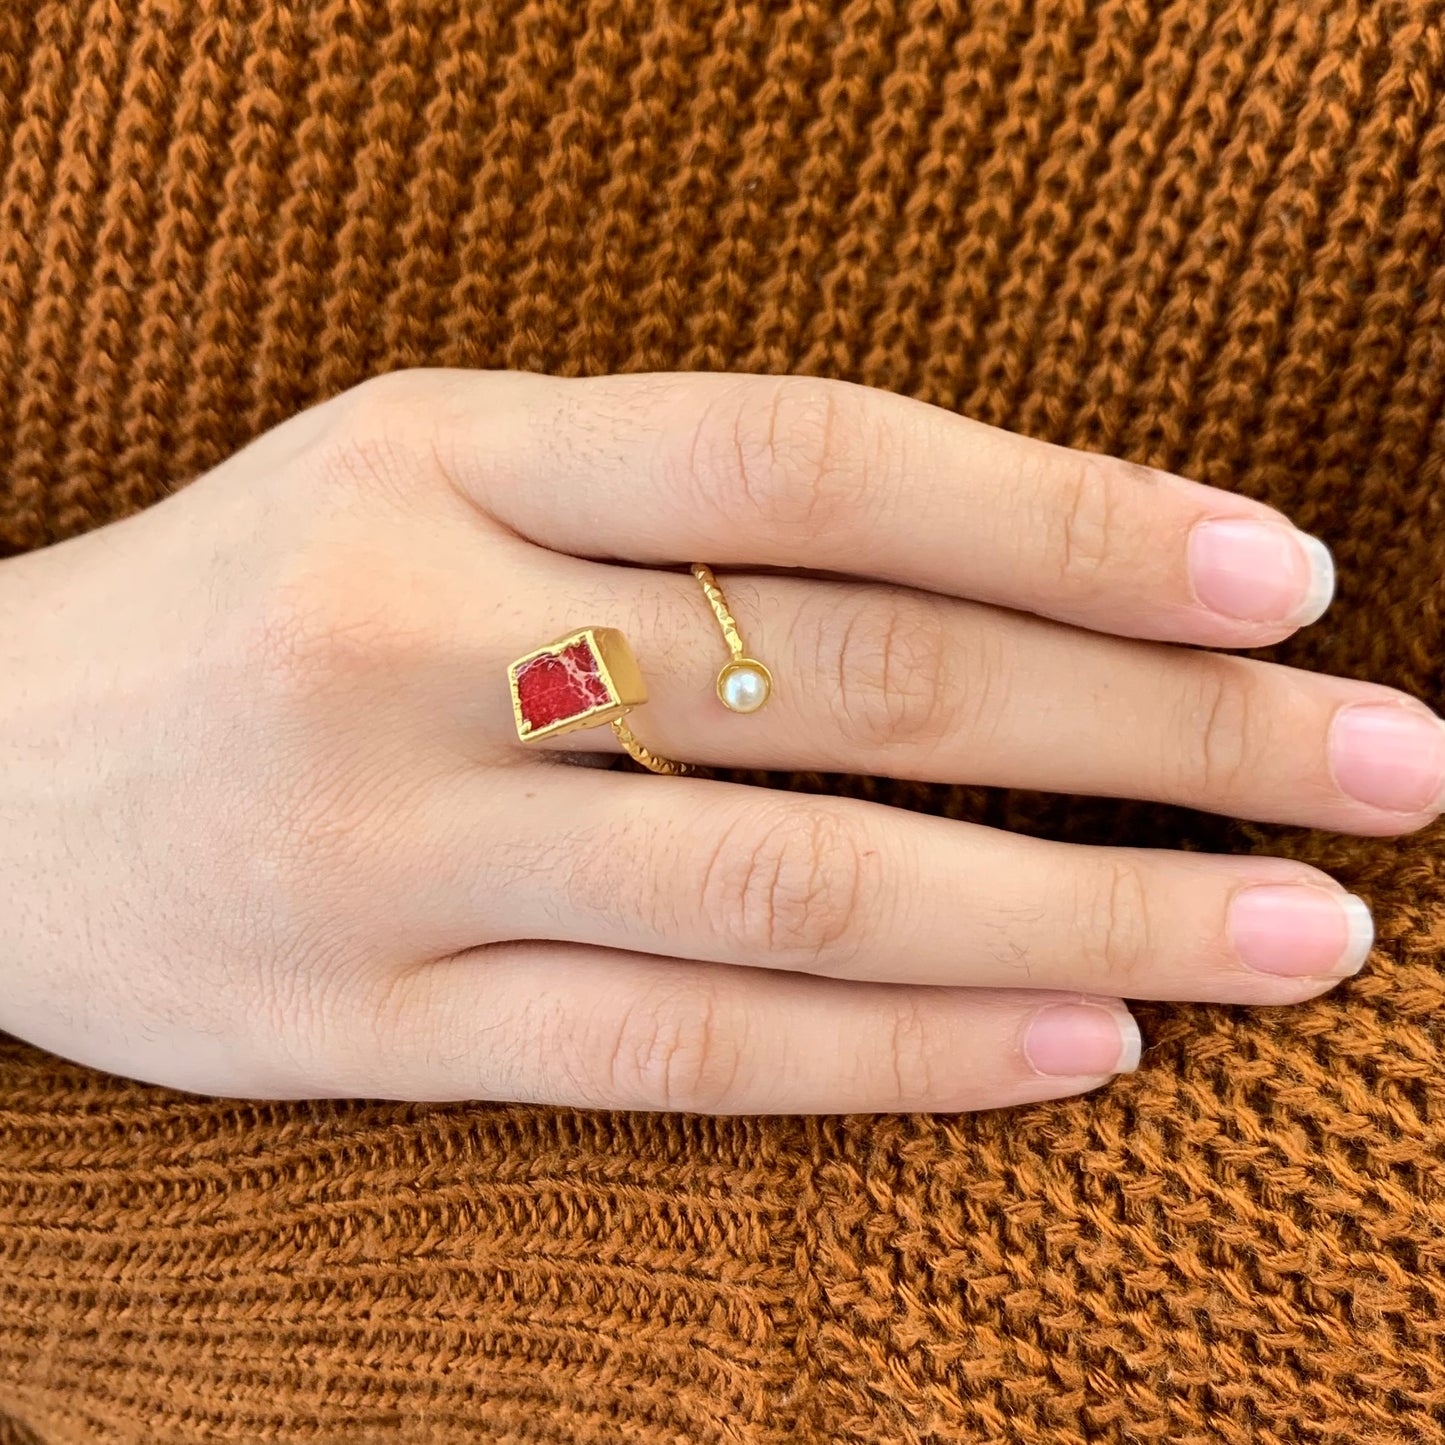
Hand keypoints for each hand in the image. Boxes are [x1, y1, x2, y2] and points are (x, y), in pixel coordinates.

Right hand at [2, 370, 1438, 1113]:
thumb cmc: (247, 601)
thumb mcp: (427, 480)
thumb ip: (665, 518)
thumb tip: (980, 580)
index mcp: (442, 446)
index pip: (814, 459)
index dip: (1068, 511)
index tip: (1284, 578)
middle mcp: (420, 633)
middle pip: (853, 676)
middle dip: (1150, 726)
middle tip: (1387, 767)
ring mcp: (386, 845)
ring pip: (794, 889)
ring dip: (1079, 916)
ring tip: (1294, 934)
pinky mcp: (355, 1024)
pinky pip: (675, 1053)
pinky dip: (896, 1061)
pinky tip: (1079, 1050)